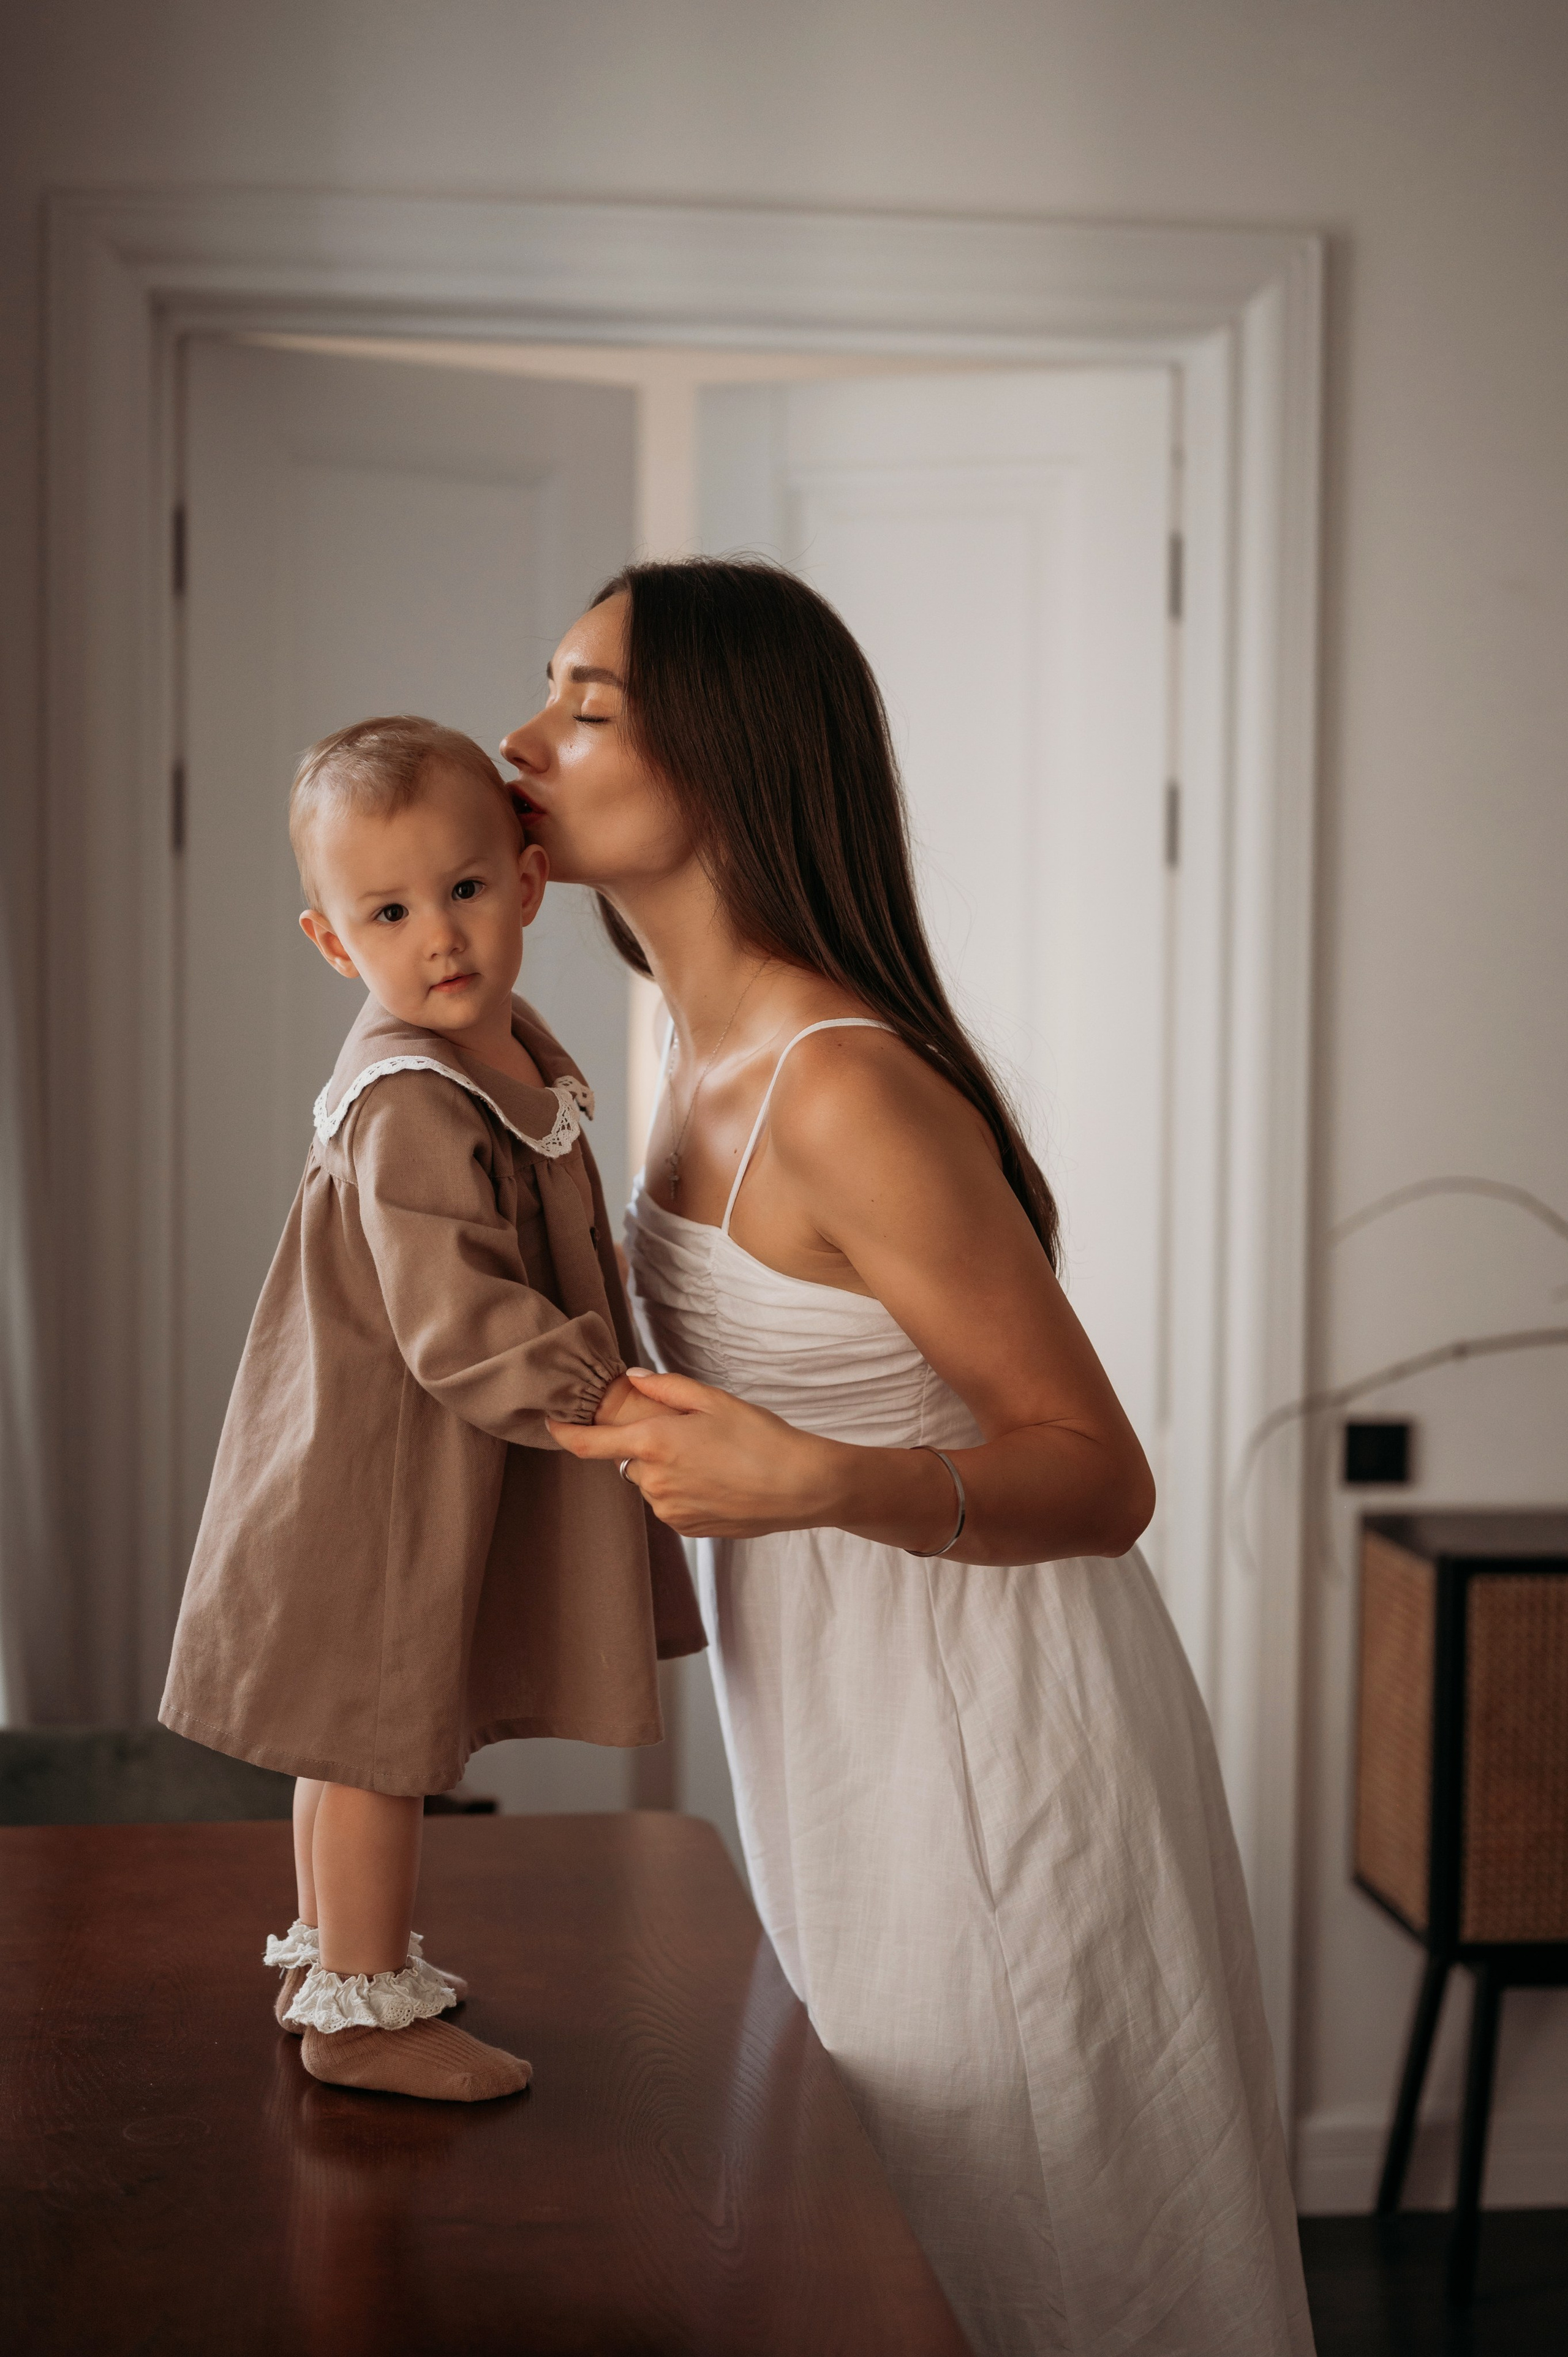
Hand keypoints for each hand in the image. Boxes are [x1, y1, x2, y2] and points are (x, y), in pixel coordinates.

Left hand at [550, 1368, 838, 1538]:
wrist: (800, 1487)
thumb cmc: (761, 1437)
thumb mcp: (714, 1400)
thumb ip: (666, 1388)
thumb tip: (634, 1379)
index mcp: (654, 1444)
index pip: (590, 1444)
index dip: (564, 1433)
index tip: (550, 1423)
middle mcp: (653, 1482)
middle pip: (630, 1460)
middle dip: (649, 1446)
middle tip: (690, 1434)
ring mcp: (669, 1510)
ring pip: (652, 1483)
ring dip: (669, 1469)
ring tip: (715, 1460)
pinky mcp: (687, 1529)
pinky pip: (671, 1504)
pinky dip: (685, 1490)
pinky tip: (719, 1481)